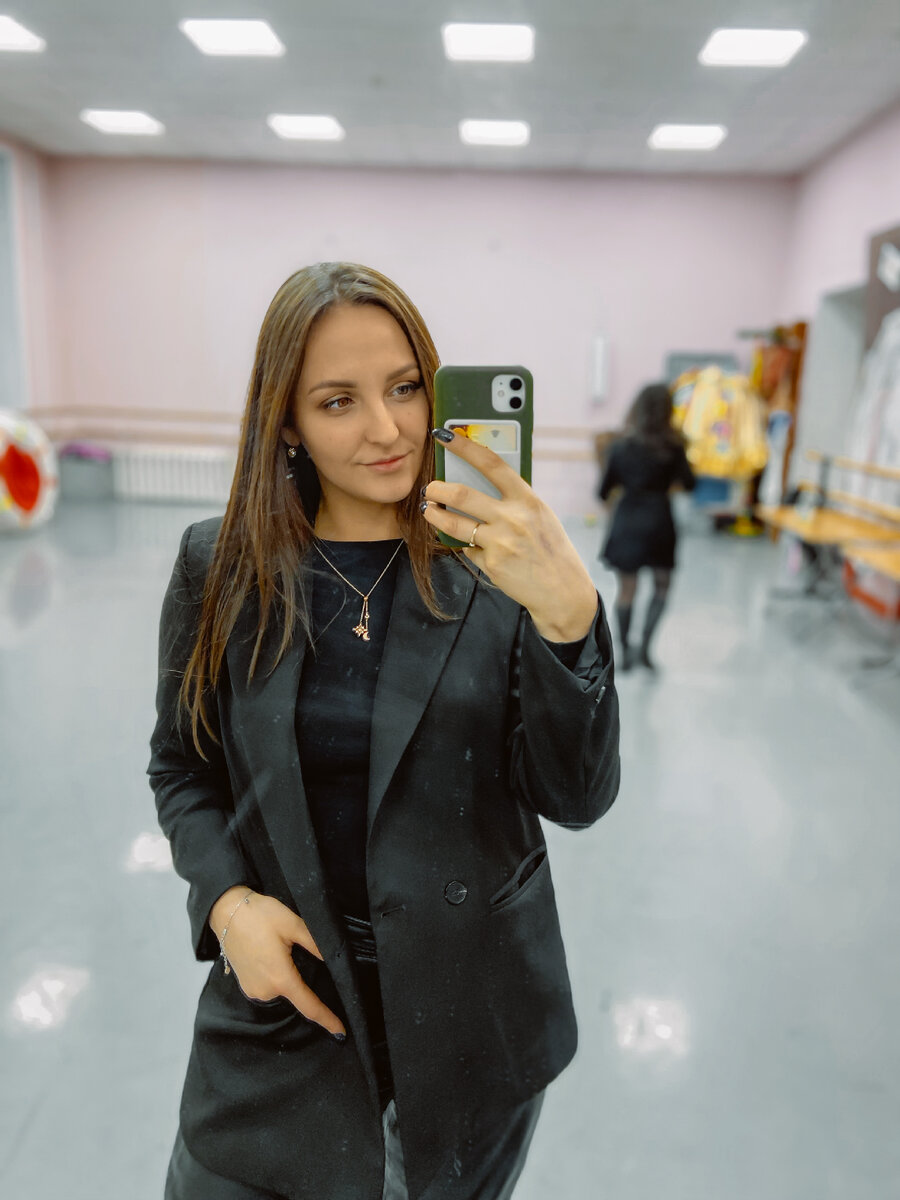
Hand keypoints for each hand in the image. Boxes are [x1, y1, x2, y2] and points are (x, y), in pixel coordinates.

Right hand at [209, 889, 345, 1037]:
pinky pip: (269, 986)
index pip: (309, 1007)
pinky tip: (273, 955)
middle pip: (296, 993)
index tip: (341, 1032)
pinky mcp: (246, 985)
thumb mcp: (293, 925)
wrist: (226, 911)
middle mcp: (266, 991)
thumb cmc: (260, 915)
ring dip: (287, 976)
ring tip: (281, 949)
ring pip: (282, 989)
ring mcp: (254, 990)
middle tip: (296, 949)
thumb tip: (334, 961)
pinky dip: (276, 976)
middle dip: (303, 978)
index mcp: (281, 978)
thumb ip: (316, 945)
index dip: (327, 1019)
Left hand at [423, 428, 598, 641]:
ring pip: (453, 523)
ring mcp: (500, 542)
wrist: (563, 592)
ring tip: (429, 510)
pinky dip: (466, 545)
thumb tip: (479, 483)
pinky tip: (471, 545)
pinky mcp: (491, 564)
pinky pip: (467, 549)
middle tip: (429, 489)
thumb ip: (514, 501)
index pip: (492, 464)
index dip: (465, 447)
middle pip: (462, 494)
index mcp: (528, 500)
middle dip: (437, 489)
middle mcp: (513, 518)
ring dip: (434, 514)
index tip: (444, 435)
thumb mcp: (541, 517)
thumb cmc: (552, 551)